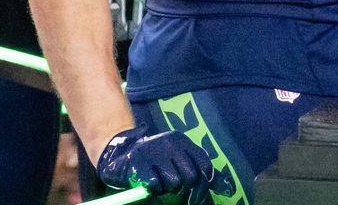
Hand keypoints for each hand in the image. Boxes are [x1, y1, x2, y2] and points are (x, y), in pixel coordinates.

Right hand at [94, 125, 214, 194]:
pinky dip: (153, 189)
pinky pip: (155, 185)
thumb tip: (220, 186)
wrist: (117, 156)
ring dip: (166, 188)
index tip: (196, 198)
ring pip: (174, 182)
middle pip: (190, 176)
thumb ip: (194, 168)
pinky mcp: (138, 163)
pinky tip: (147, 183)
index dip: (203, 185)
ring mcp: (153, 150)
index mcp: (182, 140)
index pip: (204, 165)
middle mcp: (169, 142)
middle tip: (170, 185)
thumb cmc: (152, 162)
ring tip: (157, 180)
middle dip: (182, 187)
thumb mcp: (174, 158)